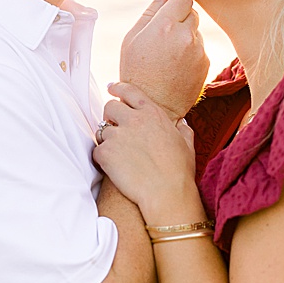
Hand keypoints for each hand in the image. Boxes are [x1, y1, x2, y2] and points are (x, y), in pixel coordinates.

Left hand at [92, 81, 200, 223]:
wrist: (167, 194)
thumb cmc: (179, 172)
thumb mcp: (187, 144)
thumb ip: (182, 129)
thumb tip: (181, 123)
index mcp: (153, 114)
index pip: (129, 91)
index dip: (117, 88)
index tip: (111, 88)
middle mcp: (133, 120)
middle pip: (109, 107)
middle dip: (109, 116)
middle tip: (114, 129)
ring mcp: (117, 136)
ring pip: (101, 130)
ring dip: (107, 140)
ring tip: (120, 155)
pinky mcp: (105, 153)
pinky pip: (96, 150)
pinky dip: (102, 159)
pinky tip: (113, 168)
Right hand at [119, 0, 207, 117]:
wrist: (152, 106)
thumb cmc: (135, 72)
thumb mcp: (132, 39)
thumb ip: (150, 12)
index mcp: (165, 25)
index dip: (174, 1)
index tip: (167, 10)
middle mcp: (186, 35)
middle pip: (191, 11)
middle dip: (180, 18)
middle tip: (163, 35)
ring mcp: (199, 50)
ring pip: (196, 30)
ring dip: (185, 35)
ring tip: (168, 55)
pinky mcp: (206, 63)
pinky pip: (200, 47)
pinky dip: (191, 51)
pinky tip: (176, 65)